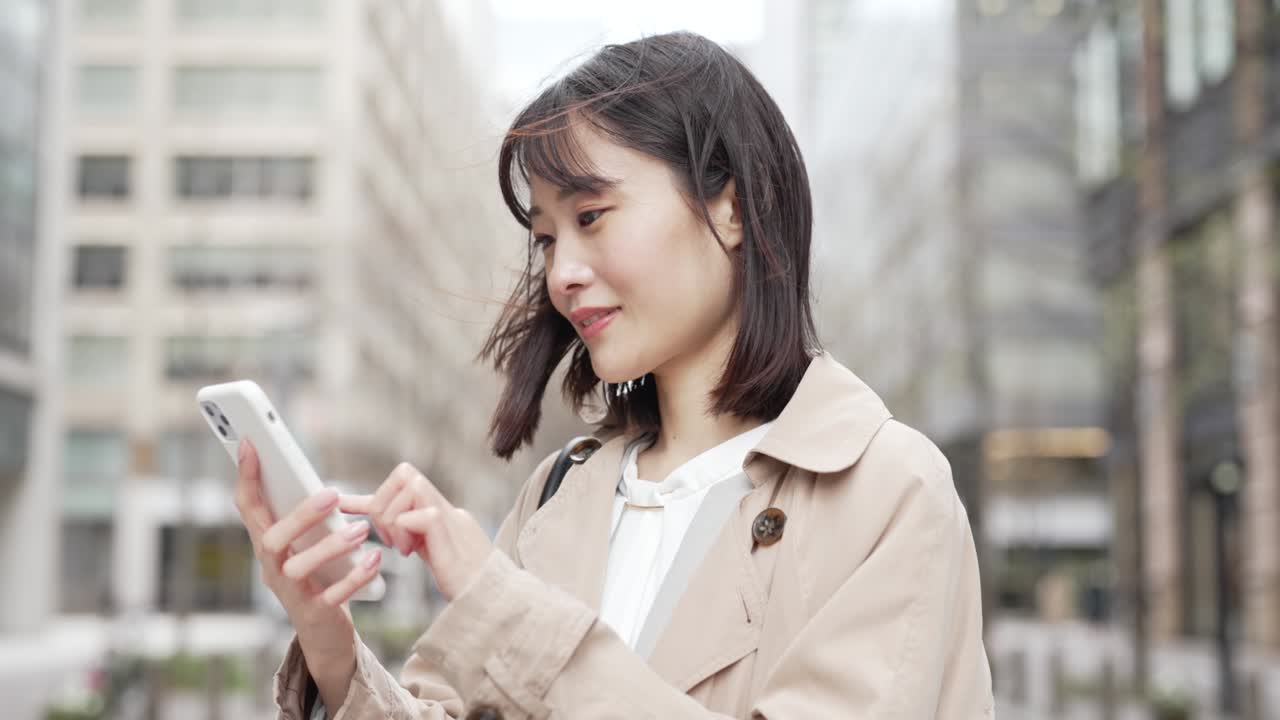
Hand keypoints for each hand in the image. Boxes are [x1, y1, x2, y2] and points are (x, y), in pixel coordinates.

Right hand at [232, 440, 382, 708]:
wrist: (326, 634)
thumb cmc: (319, 577)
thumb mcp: (309, 543)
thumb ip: (307, 516)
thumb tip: (318, 481)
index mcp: (269, 545)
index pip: (248, 509)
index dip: (246, 477)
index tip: (252, 443)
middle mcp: (271, 569)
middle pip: (270, 541)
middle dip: (299, 515)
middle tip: (331, 494)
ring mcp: (290, 594)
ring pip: (297, 569)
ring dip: (330, 546)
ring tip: (361, 530)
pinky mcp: (314, 615)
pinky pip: (331, 597)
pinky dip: (354, 578)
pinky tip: (374, 560)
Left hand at [341, 462, 492, 600]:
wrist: (491, 604)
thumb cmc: (464, 586)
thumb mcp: (432, 553)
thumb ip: (414, 536)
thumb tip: (392, 529)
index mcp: (442, 512)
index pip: (405, 483)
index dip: (373, 493)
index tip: (344, 506)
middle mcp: (448, 509)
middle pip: (406, 473)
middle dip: (383, 502)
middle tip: (387, 538)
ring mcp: (452, 518)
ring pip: (412, 487)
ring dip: (393, 517)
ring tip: (401, 548)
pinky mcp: (452, 533)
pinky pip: (421, 513)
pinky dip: (405, 529)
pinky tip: (408, 552)